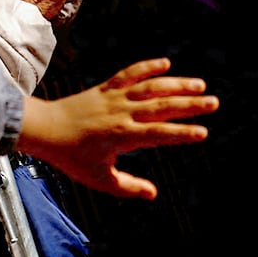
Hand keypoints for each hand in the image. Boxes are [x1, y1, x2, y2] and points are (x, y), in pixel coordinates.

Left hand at [16, 58, 215, 198]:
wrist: (44, 129)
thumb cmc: (70, 156)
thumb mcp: (99, 178)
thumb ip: (128, 186)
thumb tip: (153, 194)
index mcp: (123, 136)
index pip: (160, 134)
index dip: (183, 133)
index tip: (203, 132)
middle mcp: (123, 113)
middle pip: (163, 106)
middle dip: (191, 104)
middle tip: (213, 102)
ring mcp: (115, 97)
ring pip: (152, 87)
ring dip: (177, 84)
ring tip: (199, 85)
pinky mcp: (107, 87)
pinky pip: (131, 73)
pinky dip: (148, 66)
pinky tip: (165, 63)